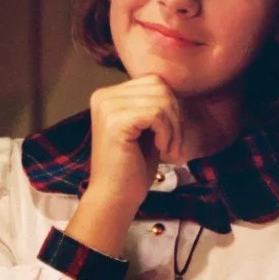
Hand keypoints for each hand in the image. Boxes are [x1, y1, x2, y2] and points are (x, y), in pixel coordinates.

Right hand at [62, 76, 184, 258]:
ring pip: (161, 99)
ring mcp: (107, 107)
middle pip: (159, 86)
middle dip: (175, 116)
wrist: (114, 197)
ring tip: (168, 149)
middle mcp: (103, 96)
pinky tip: (162, 149)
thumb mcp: (144, 129)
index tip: (170, 136)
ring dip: (173, 127)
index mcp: (108, 95)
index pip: (153, 82)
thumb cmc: (131, 168)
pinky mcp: (116, 121)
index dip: (170, 107)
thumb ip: (153, 105)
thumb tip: (173, 90)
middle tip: (173, 145)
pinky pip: (157, 114)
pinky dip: (167, 133)